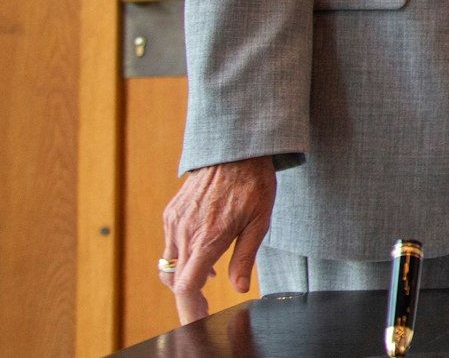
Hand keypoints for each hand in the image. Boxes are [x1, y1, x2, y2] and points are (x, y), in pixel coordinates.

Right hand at [160, 156, 277, 322]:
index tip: (198, 319)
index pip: (187, 286)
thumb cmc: (253, 183)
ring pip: (169, 265)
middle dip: (188, 298)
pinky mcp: (170, 213)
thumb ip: (245, 257)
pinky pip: (170, 245)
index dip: (190, 308)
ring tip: (208, 276)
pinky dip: (182, 257)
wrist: (234, 149)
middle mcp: (185, 232)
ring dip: (184, 277)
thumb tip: (239, 287)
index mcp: (208, 238)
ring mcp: (174, 222)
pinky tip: (202, 252)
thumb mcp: (259, 222)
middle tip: (203, 307)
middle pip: (175, 281)